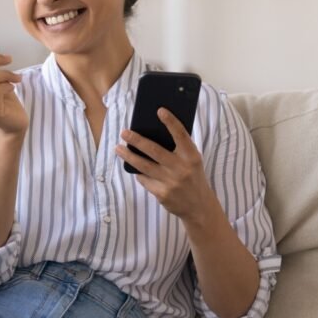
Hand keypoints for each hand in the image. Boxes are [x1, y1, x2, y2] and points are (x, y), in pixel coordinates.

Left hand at [115, 108, 215, 224]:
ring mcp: (171, 182)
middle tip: (124, 132)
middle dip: (137, 140)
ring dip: (128, 156)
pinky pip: (144, 180)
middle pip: (154, 150)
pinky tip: (134, 168)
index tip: (160, 110)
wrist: (198, 206)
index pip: (181, 135)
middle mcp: (181, 168)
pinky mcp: (162, 194)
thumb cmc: (193, 177)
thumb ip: (180, 149)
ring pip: (143, 166)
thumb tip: (154, 133)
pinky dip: (139, 173)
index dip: (171, 122)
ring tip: (118, 148)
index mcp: (191, 156)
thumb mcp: (192, 161)